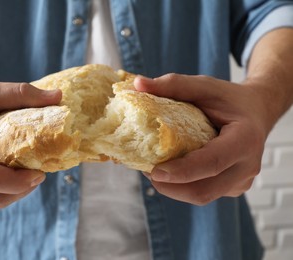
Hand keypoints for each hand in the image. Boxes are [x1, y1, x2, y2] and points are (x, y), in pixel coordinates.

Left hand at [134, 74, 271, 204]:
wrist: (256, 111)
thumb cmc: (229, 99)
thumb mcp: (204, 86)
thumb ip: (173, 84)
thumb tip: (138, 83)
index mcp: (245, 139)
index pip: (212, 162)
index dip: (181, 171)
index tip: (154, 171)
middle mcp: (247, 166)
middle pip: (204, 190)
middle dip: (170, 186)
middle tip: (146, 170)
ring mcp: (241, 181)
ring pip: (202, 196)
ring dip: (173, 189)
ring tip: (153, 170)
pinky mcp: (233, 188)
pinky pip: (204, 193)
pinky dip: (183, 187)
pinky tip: (169, 172)